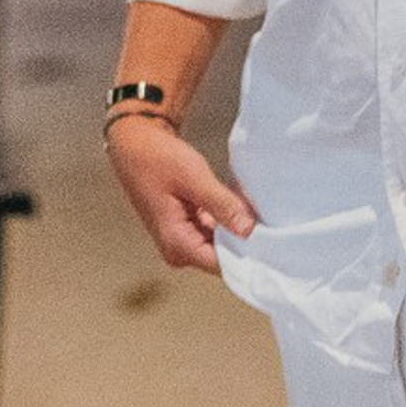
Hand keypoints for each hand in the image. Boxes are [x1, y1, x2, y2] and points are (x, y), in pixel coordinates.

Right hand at [105, 117, 258, 274]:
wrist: (135, 142)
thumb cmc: (157, 157)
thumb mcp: (194, 177)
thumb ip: (221, 204)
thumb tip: (248, 230)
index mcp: (176, 244)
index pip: (221, 264)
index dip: (247, 251)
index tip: (270, 236)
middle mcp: (177, 250)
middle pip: (221, 255)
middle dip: (243, 236)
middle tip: (266, 215)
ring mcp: (180, 240)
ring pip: (219, 242)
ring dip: (235, 224)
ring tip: (252, 204)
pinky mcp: (184, 228)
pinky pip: (212, 230)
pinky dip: (225, 217)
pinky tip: (237, 200)